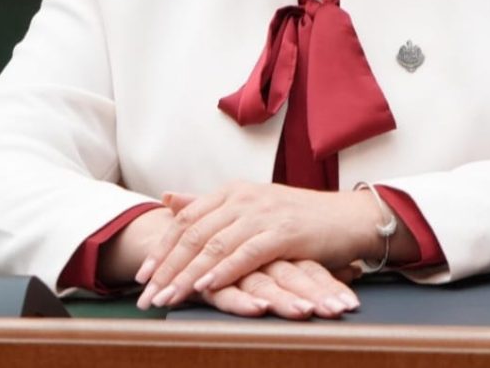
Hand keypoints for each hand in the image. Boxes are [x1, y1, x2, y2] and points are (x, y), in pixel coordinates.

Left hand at [134, 182, 381, 310]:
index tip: (141, 275)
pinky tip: (207, 285)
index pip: (186, 219)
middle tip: (146, 295)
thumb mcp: (250, 206)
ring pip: (215, 244)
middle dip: (166, 267)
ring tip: (167, 298)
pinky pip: (247, 252)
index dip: (162, 247)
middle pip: (194, 233)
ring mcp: (263, 213)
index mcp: (232, 191)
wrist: (347, 218)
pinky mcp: (284, 232)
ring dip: (187, 274)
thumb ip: (208, 204)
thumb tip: (168, 198)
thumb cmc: (299, 217)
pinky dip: (224, 270)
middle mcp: (243, 197)